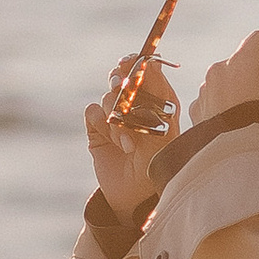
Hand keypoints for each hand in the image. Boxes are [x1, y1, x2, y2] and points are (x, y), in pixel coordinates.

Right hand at [85, 56, 174, 216]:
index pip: (146, 71)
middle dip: (122, 83)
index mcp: (158, 101)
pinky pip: (93, 112)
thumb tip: (152, 64)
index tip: (131, 61)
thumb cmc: (159, 165)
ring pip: (108, 96)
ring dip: (117, 117)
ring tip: (129, 143)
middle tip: (122, 89)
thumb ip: (159, 97)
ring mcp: (115, 116)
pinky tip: (117, 145)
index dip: (138, 63)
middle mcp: (136, 105)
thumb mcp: (165, 130)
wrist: (137, 197)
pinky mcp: (97, 129)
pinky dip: (103, 125)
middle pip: (122, 77)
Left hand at [190, 30, 258, 127]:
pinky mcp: (197, 105)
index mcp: (240, 63)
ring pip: (224, 76)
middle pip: (239, 59)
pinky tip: (231, 118)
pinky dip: (221, 101)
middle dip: (252, 70)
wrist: (236, 159)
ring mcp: (204, 88)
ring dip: (235, 85)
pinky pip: (211, 95)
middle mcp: (218, 70)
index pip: (257, 38)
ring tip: (247, 110)